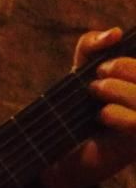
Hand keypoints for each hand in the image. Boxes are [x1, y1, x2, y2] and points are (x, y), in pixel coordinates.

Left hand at [40, 28, 135, 187]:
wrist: (61, 154)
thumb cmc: (75, 108)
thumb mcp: (80, 70)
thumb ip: (92, 45)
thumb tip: (115, 33)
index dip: (127, 59)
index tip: (102, 65)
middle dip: (121, 68)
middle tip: (96, 80)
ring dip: (116, 89)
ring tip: (95, 94)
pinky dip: (115, 113)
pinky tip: (101, 117)